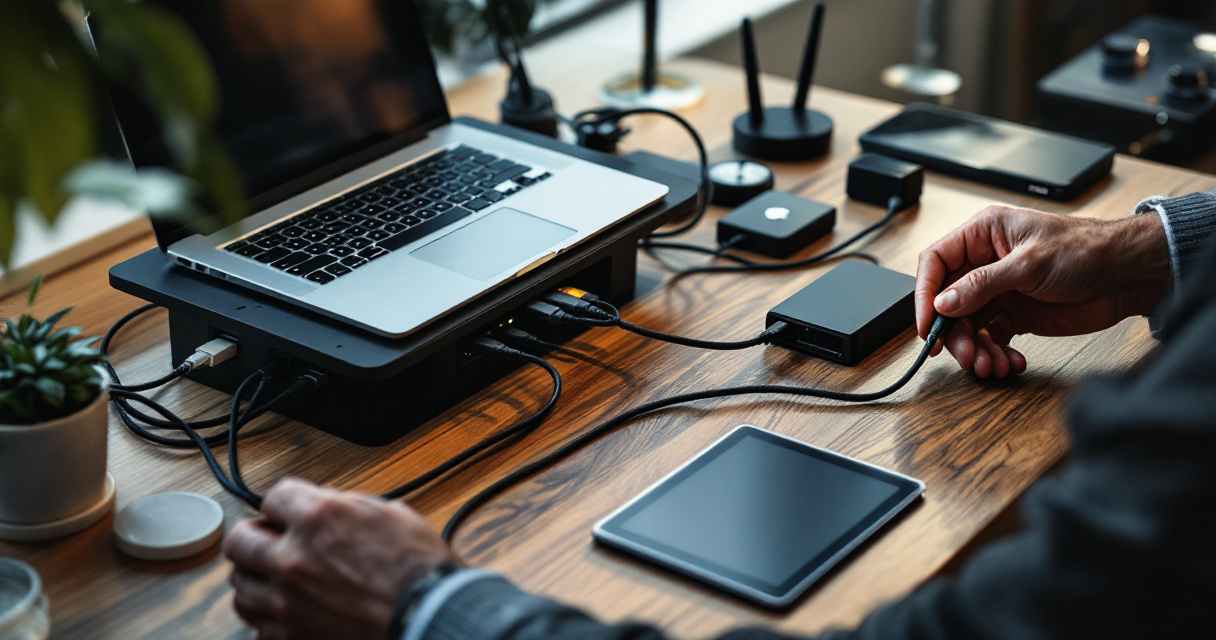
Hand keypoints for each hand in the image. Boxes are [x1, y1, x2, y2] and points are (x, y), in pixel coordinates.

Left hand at [222, 478, 456, 639]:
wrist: (428, 616)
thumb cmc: (419, 569)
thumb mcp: (389, 514)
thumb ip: (346, 506)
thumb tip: (328, 505)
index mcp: (318, 518)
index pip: (273, 497)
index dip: (284, 504)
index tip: (288, 513)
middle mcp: (292, 558)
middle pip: (239, 542)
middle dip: (254, 538)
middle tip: (268, 541)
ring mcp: (286, 603)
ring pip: (240, 588)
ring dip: (256, 579)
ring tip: (276, 579)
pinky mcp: (291, 638)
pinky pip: (258, 628)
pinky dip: (269, 619)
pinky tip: (288, 612)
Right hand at [915, 205, 1169, 377]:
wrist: (1128, 274)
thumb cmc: (1086, 250)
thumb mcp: (1028, 264)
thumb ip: (981, 284)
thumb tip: (944, 303)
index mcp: (982, 235)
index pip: (935, 263)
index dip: (924, 294)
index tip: (927, 325)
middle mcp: (985, 262)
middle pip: (948, 302)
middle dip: (954, 332)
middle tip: (963, 355)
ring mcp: (999, 290)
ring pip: (968, 325)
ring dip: (975, 349)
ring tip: (989, 365)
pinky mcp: (1015, 314)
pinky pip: (991, 338)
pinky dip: (996, 354)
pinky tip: (1010, 361)